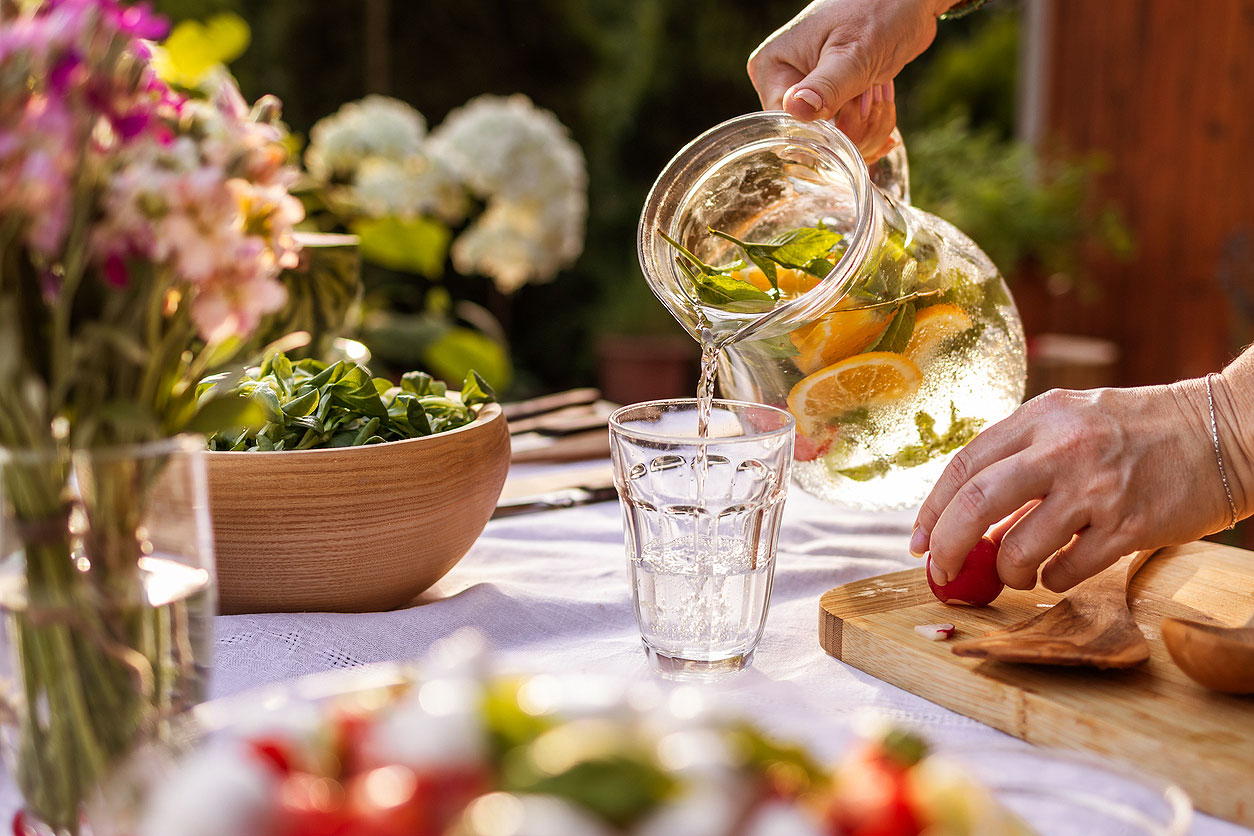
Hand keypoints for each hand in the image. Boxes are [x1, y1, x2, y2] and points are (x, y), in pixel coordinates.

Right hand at [747, 0, 947, 158]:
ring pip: (834, 143)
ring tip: (879, 90)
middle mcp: (781, 85)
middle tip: (873, 92)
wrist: (908, 1)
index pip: (789, 128)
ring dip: (868, 125)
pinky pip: (848, 136)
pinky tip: (881, 99)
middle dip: (854, 127)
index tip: (855, 107)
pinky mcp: (829, 102)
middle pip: (813, 140)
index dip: (825, 131)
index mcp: (772, 70)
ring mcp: (807, 95)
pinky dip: (872, 125)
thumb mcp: (853, 53)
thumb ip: (826, 85)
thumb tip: (796, 109)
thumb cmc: (879, 12)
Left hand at [909, 382, 1239, 592]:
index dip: (931, 509)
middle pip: (976, 503)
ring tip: (1018, 571)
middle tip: (942, 572)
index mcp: (1040, 416)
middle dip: (949, 547)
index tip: (919, 542)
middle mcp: (1063, 448)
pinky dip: (1051, 579)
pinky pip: (1066, 570)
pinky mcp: (1130, 526)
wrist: (1226, 429)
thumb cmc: (1139, 430)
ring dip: (1008, 571)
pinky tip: (1058, 571)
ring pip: (1018, 547)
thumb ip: (1022, 459)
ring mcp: (1097, 488)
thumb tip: (970, 519)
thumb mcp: (1073, 421)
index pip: (963, 465)